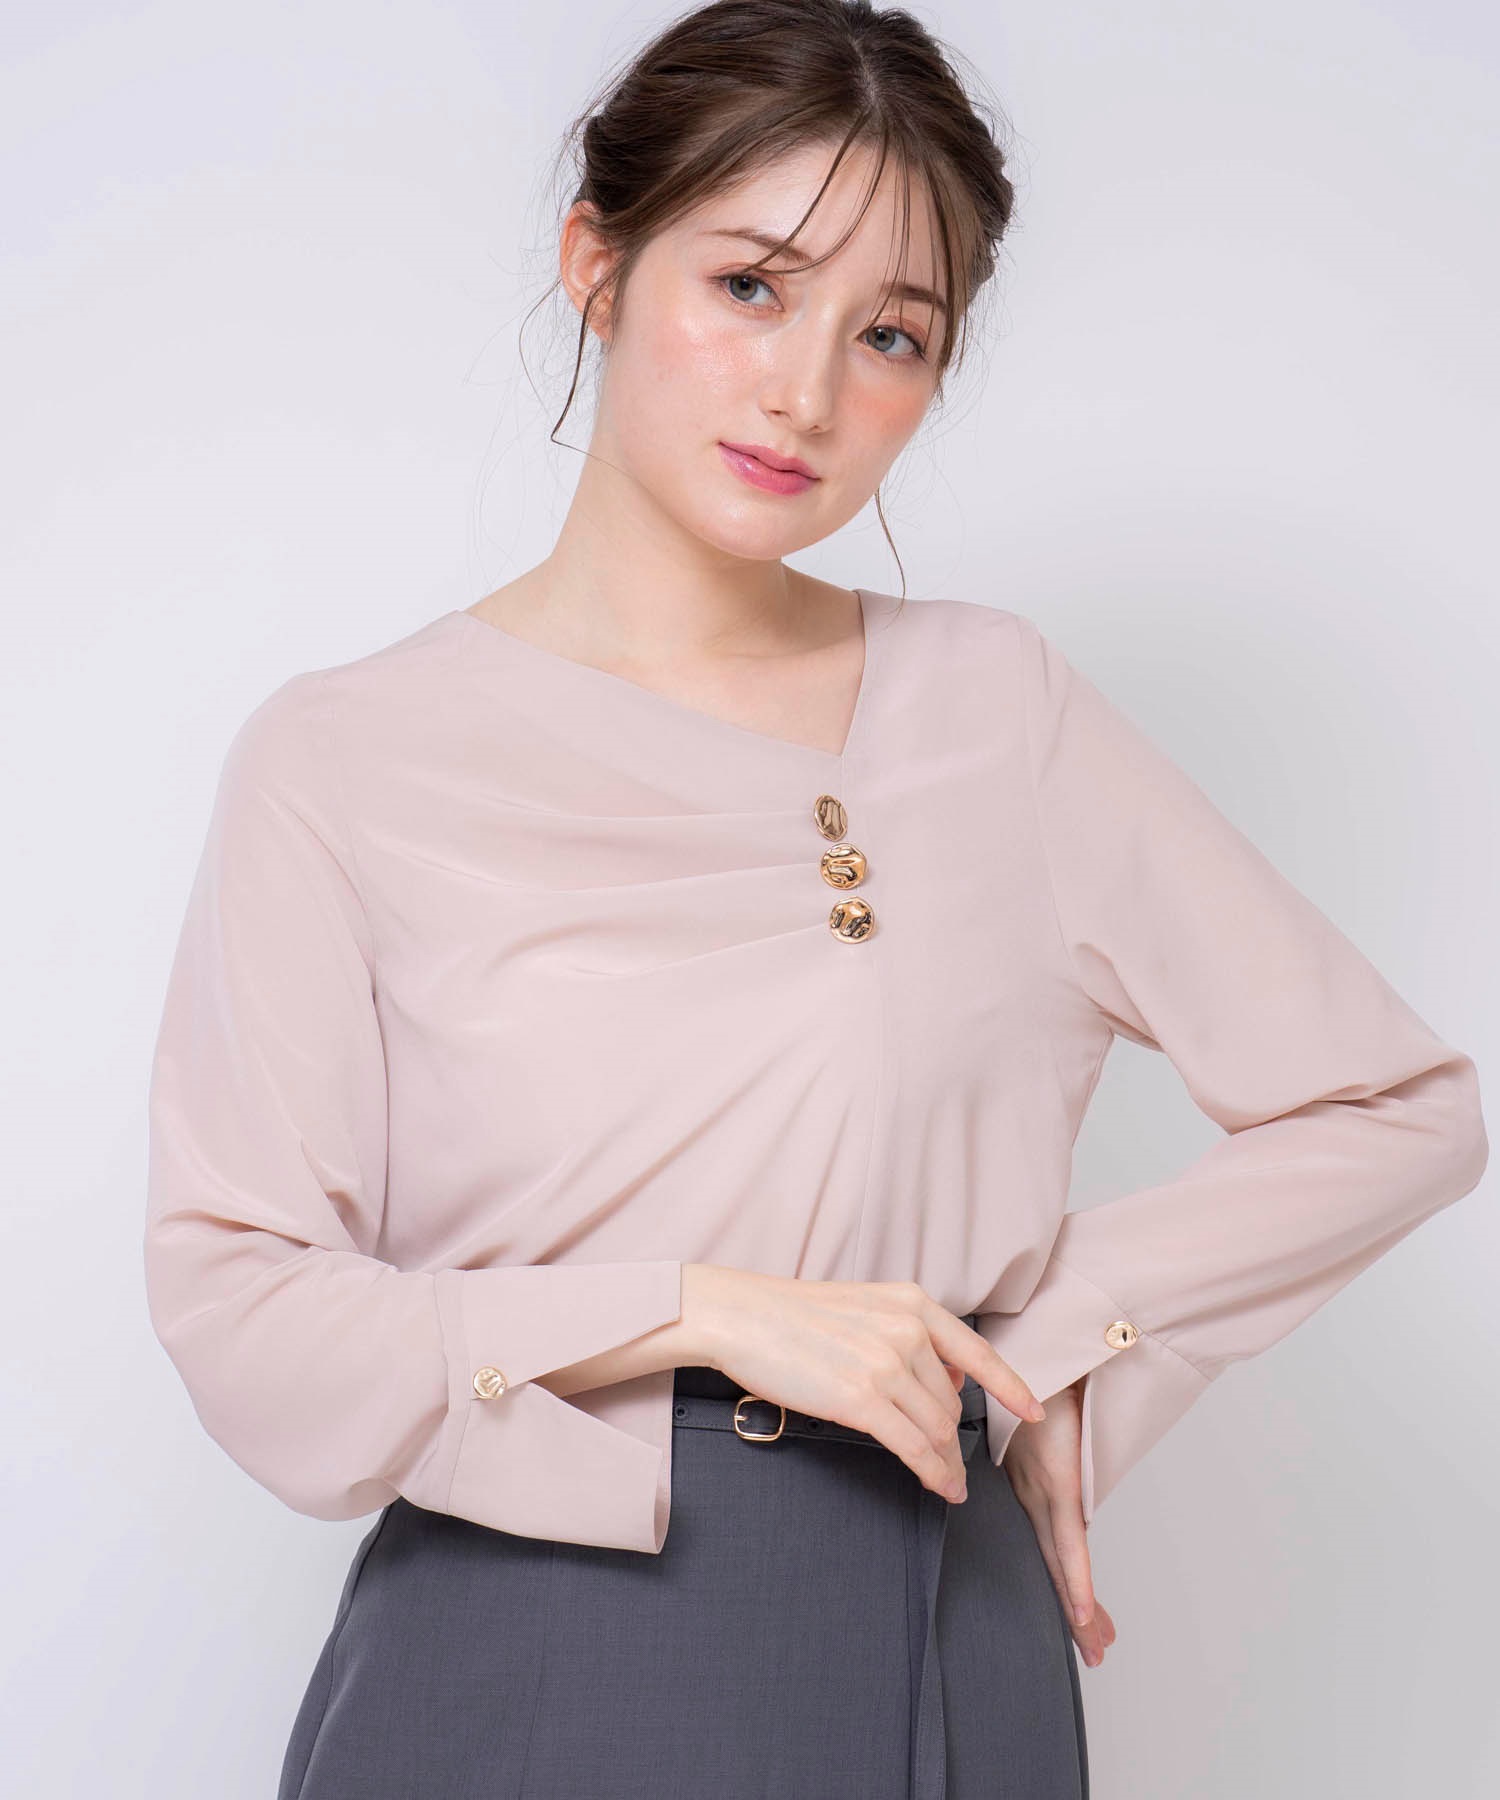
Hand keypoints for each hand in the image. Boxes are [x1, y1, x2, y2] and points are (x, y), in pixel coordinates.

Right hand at [693, 1269, 1047, 1503]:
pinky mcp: (862, 1399)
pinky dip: (934, 1473)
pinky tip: (940, 1487)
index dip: (1012, 1386)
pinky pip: (915, 1447)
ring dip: (947, 1461)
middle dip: (954, 1436)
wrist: (743, 1314)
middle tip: (952, 1464)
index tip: (1034, 1412)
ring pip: (938, 1428)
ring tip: (948, 1481)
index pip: (977, 1352)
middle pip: (952, 1401)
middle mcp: (907, 1331)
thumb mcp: (864, 1307)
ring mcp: (886, 1364)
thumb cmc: (793, 1314)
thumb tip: (948, 1378)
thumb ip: (909, 1334)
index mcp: (911, 1304)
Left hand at [1003, 1377, 1116, 1667]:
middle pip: (1058, 1559)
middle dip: (1076, 1606)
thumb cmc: (1044, 1371)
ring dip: (1079, 1607)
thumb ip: (1044, 1427)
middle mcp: (1036, 1490)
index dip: (1065, 1576)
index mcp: (1030, 1476)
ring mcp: (1046, 1489)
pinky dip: (1076, 1579)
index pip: (1051, 1538)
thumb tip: (1047, 1430)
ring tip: (1096, 1647)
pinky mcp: (1058, 1483)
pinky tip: (1082, 1612)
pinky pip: (1070, 1541)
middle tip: (1095, 1648)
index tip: (1080, 1611)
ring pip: (1063, 1562)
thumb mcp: (1043, 1410)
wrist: (1052, 1348)